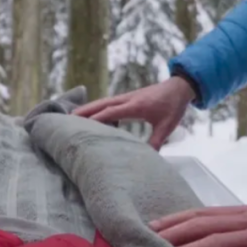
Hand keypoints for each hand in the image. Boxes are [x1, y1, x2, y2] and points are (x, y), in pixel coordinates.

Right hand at [72, 78, 195, 148]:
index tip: (82, 124)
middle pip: (102, 104)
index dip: (97, 118)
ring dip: (89, 107)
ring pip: (103, 102)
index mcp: (136, 106)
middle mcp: (128, 99)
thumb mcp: (167, 126)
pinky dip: (97, 107)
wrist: (178, 88)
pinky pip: (109, 102)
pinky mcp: (127, 98)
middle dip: (86, 110)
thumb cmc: (173, 107)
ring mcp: (127, 97)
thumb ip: (156, 142)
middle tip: (68, 117)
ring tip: (73, 115)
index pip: (112, 111)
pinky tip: (90, 113)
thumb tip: (147, 158)